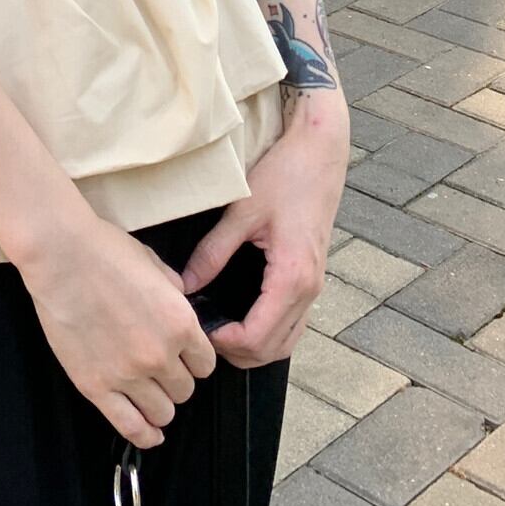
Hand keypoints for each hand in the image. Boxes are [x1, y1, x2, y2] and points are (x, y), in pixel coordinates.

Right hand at [17, 210, 218, 449]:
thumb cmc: (105, 250)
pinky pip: (130, 427)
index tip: (183, 356)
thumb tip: (180, 301)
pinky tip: (149, 433)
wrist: (60, 255)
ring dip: (159, 403)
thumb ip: (174, 291)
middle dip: (176, 379)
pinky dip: (144, 435)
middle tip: (160, 367)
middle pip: (185, 390)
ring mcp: (128, 375)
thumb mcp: (154, 263)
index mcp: (180, 322)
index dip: (194, 360)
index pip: (206, 364)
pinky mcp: (96, 387)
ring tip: (149, 392)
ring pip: (163, 413)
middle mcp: (160, 355)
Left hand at [178, 93, 349, 369]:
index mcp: (292, 277)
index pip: (258, 338)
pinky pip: (293, 322)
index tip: (197, 330)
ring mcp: (315, 286)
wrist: (320, 152)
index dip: (225, 344)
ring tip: (219, 330)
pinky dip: (270, 331)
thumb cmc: (285, 175)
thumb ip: (212, 252)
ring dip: (255, 347)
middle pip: (273, 350)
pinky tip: (243, 317)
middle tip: (202, 334)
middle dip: (237, 353)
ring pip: (286, 341)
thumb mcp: (242, 211)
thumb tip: (184, 285)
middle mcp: (309, 289)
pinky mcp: (313, 277)